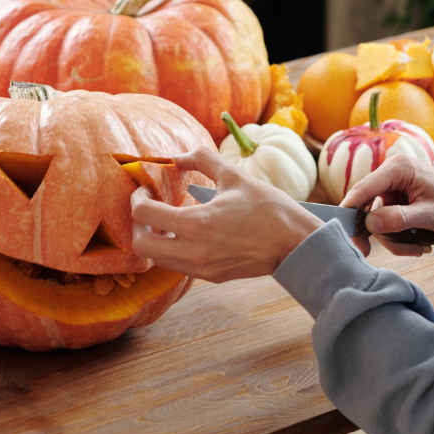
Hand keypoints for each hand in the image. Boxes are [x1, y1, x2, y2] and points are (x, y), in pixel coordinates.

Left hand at [131, 147, 321, 281]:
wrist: (297, 245)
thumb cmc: (268, 208)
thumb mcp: (234, 176)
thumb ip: (201, 159)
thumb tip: (177, 156)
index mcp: (196, 225)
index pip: (144, 215)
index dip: (137, 198)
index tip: (145, 188)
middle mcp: (193, 252)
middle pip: (141, 246)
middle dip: (137, 225)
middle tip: (147, 207)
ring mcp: (201, 268)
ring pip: (156, 259)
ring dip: (152, 239)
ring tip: (163, 219)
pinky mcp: (210, 276)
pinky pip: (175, 265)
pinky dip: (169, 249)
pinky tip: (181, 232)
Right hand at [342, 154, 433, 256]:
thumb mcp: (431, 214)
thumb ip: (399, 219)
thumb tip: (369, 224)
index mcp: (397, 168)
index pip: (364, 188)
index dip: (350, 209)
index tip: (341, 228)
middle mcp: (390, 175)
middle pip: (367, 205)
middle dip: (377, 231)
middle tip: (369, 251)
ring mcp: (392, 188)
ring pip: (377, 218)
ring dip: (393, 238)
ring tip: (416, 249)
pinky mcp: (396, 200)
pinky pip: (386, 220)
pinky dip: (398, 235)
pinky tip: (416, 244)